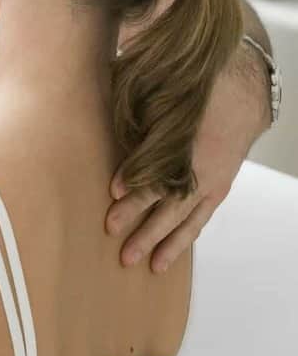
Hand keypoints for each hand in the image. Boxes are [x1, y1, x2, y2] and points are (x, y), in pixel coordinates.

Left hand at [105, 60, 263, 272]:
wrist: (243, 97)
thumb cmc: (200, 94)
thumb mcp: (170, 99)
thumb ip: (144, 119)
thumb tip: (111, 122)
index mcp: (190, 145)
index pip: (160, 168)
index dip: (136, 180)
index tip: (112, 191)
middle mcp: (203, 171)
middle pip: (170, 201)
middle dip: (142, 220)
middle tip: (113, 234)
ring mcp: (212, 184)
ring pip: (185, 219)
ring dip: (161, 240)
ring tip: (139, 262)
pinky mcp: (217, 191)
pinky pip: (198, 220)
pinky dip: (182, 238)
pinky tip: (165, 256)